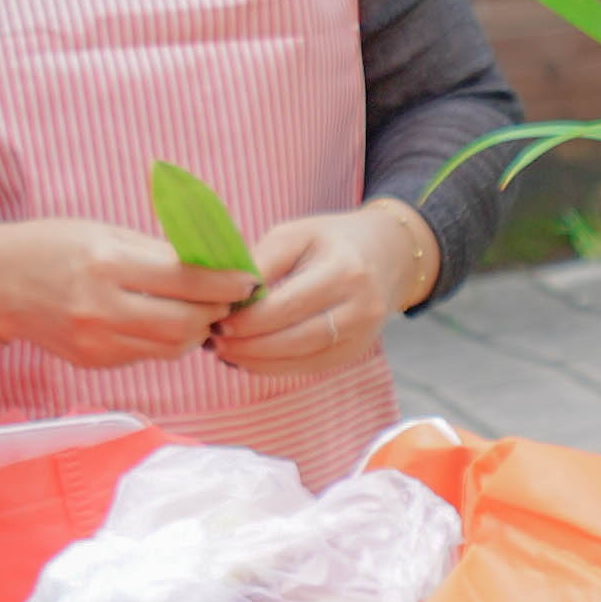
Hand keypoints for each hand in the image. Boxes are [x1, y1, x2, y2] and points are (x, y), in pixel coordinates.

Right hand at [0, 218, 253, 369]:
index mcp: (107, 263)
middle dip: (216, 312)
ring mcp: (97, 341)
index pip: (186, 280)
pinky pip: (147, 355)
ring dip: (196, 331)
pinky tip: (164, 323)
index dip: (225, 283)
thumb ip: (157, 253)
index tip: (247, 280)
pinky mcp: (94, 361)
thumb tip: (213, 266)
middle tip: (228, 299)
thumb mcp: (105, 232)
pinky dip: (166, 341)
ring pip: (172, 347)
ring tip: (200, 312)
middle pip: (186, 322)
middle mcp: (102, 306)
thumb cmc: (53, 246)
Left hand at [216, 203, 433, 368]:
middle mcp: (360, 308)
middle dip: (250, 345)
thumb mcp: (295, 234)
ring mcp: (362, 336)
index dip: (250, 319)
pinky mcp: (355, 352)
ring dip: (258, 361)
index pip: (289, 305)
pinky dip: (275, 368)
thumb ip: (261, 262)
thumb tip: (226, 298)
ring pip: (303, 359)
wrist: (386, 254)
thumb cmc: (330, 241)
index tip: (217, 319)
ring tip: (224, 352)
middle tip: (214, 342)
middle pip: (296, 338)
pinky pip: (310, 367)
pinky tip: (248, 360)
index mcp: (345, 271)